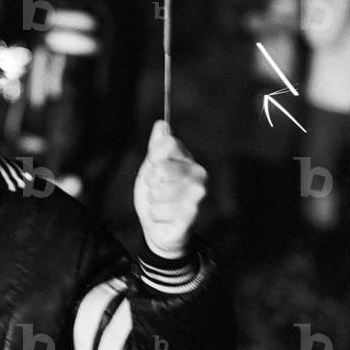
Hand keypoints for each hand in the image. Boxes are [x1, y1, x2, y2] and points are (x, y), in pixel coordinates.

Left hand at [134, 120, 206, 257]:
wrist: (159, 226)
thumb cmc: (156, 194)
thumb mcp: (151, 167)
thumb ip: (156, 146)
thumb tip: (161, 123)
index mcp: (188, 158)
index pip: (167, 144)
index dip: (153, 157)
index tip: (154, 167)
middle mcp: (198, 173)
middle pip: (161, 168)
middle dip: (151, 182)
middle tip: (158, 189)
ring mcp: (197, 194)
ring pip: (157, 192)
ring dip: (152, 201)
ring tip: (161, 204)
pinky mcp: (192, 214)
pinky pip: (159, 211)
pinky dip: (155, 215)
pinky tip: (166, 217)